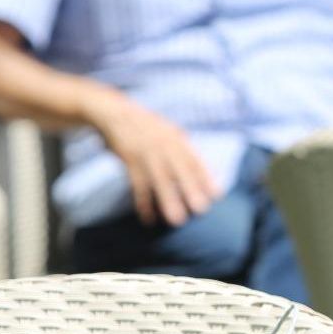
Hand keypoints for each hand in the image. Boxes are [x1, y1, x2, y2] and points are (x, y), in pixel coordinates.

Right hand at [87, 92, 219, 226]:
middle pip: (180, 170)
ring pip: (160, 180)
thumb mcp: (168, 131)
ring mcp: (147, 153)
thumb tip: (200, 170)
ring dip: (168, 201)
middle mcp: (164, 145)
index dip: (205, 178)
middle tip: (200, 210)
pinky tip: (148, 217)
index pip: (194, 160)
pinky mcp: (130, 160)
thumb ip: (183, 148)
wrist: (115, 113)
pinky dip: (143, 202)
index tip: (216, 195)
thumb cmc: (145, 126)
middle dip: (191, 190)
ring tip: (176, 220)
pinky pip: (138, 185)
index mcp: (176, 138)